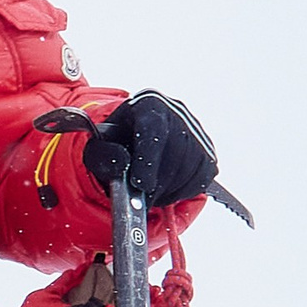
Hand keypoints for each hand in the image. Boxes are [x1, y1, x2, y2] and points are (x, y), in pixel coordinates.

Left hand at [84, 91, 217, 209]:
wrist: (134, 141)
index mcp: (149, 105)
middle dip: (158, 182)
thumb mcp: (99, 147)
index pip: (154, 130)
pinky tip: (166, 191)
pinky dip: (184, 190)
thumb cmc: (115, 144)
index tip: (140, 185)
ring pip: (191, 166)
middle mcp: (177, 112)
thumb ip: (102, 154)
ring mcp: (196, 130)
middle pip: (176, 151)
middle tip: (142, 201)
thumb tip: (122, 163)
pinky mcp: (207, 151)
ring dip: (170, 189)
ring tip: (151, 196)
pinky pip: (202, 176)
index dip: (148, 160)